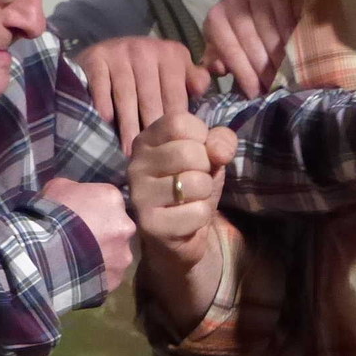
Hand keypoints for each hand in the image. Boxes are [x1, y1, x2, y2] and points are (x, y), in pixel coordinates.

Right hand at [42, 177, 135, 291]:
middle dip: (104, 232)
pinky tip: (82, 275)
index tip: (82, 216)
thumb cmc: (51, 215)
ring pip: (117, 253)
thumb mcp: (57, 188)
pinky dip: (98, 274)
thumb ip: (74, 188)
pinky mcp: (117, 277)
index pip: (109, 201)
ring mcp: (124, 254)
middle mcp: (126, 225)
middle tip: (83, 239)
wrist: (45, 252)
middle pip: (118, 227)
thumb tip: (75, 194)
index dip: (95, 209)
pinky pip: (109, 274)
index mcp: (112, 198)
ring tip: (81, 260)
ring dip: (104, 255)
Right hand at [79, 37, 210, 153]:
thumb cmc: (148, 70)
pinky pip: (102, 85)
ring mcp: (120, 52)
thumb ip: (192, 80)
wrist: (107, 52)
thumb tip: (202, 89)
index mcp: (171, 54)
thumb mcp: (174, 69)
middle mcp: (146, 50)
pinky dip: (104, 104)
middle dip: (150, 129)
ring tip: (129, 151)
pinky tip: (107, 122)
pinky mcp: (96, 57)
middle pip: (150, 98)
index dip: (173, 123)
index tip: (172, 147)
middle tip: (150, 156)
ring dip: (127, 125)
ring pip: (126, 96)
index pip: (175, 94)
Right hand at [129, 112, 239, 267]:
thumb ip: (220, 140)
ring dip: (205, 193)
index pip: (180, 122)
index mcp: (146, 140)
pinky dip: (202, 216)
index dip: (202, 136)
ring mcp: (140, 195)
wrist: (181, 233)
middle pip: (188, 152)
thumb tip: (219, 151)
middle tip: (195, 179)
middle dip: (206, 168)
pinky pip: (196, 212)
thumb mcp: (210, 156)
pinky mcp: (150, 224)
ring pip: (195, 182)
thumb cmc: (192, 186)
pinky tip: (187, 219)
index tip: (198, 152)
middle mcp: (136, 165)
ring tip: (191, 198)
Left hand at [203, 0, 299, 96]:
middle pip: (247, 39)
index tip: (255, 92)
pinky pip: (282, 8)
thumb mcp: (233, 43)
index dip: (243, 72)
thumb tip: (217, 69)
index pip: (228, 48)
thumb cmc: (254, 30)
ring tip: (289, 72)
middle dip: (262, 66)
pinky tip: (298, 46)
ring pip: (265, 26)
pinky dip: (290, 28)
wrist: (281, 0)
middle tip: (275, 87)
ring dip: (278, 52)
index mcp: (217, 17)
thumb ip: (221, 57)